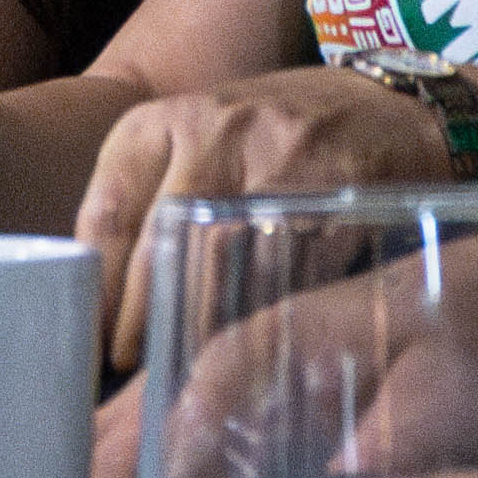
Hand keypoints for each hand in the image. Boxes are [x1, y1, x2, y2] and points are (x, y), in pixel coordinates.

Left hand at [69, 68, 470, 365]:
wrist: (386, 108)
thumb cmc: (271, 136)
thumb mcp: (193, 141)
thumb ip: (146, 200)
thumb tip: (101, 300)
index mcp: (159, 122)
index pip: (106, 218)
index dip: (97, 292)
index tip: (92, 337)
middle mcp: (209, 132)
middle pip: (154, 253)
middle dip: (137, 325)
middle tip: (131, 367)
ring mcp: (272, 161)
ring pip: (215, 271)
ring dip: (190, 330)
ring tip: (176, 369)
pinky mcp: (328, 196)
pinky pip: (279, 277)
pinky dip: (255, 321)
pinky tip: (243, 347)